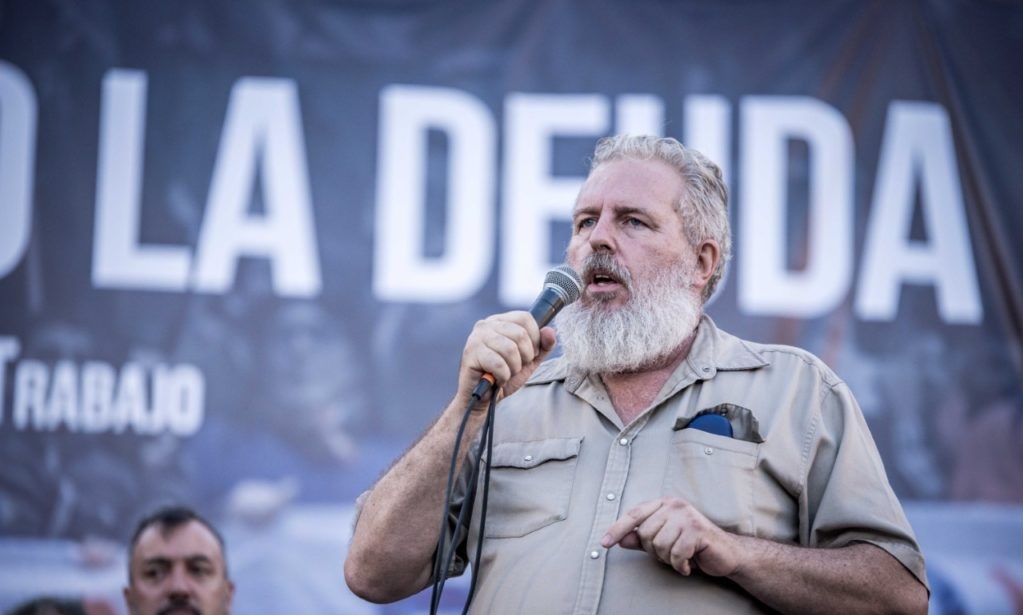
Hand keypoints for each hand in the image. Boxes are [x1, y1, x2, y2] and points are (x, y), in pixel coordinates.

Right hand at [457, 311, 556, 404]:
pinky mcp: (471, 354)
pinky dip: (503, 376)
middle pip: (520, 334)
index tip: (529, 354)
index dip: (534, 338)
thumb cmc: (503, 376)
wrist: (481, 397)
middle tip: (515, 367)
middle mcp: (486, 325)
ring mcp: (476, 338)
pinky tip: (497, 379)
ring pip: (510, 349)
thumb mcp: (528, 361)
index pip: (525, 318)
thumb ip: (542, 346)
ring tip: (506, 373)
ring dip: (513, 368)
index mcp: (500, 321)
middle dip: (525, 357)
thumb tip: (550, 331)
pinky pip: (499, 364)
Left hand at [601, 497, 743, 577]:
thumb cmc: (692, 546)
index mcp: (663, 504)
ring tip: (681, 557)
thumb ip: (641, 539)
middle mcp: (674, 505)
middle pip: (646, 534)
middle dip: (655, 551)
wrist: (725, 553)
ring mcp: (687, 516)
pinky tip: (688, 564)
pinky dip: (680, 565)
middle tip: (671, 554)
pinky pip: (676, 554)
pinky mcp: (697, 530)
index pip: (634, 514)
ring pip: (660, 545)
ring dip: (669, 559)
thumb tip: (620, 539)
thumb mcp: (663, 542)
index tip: (604, 543)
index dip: (617, 529)